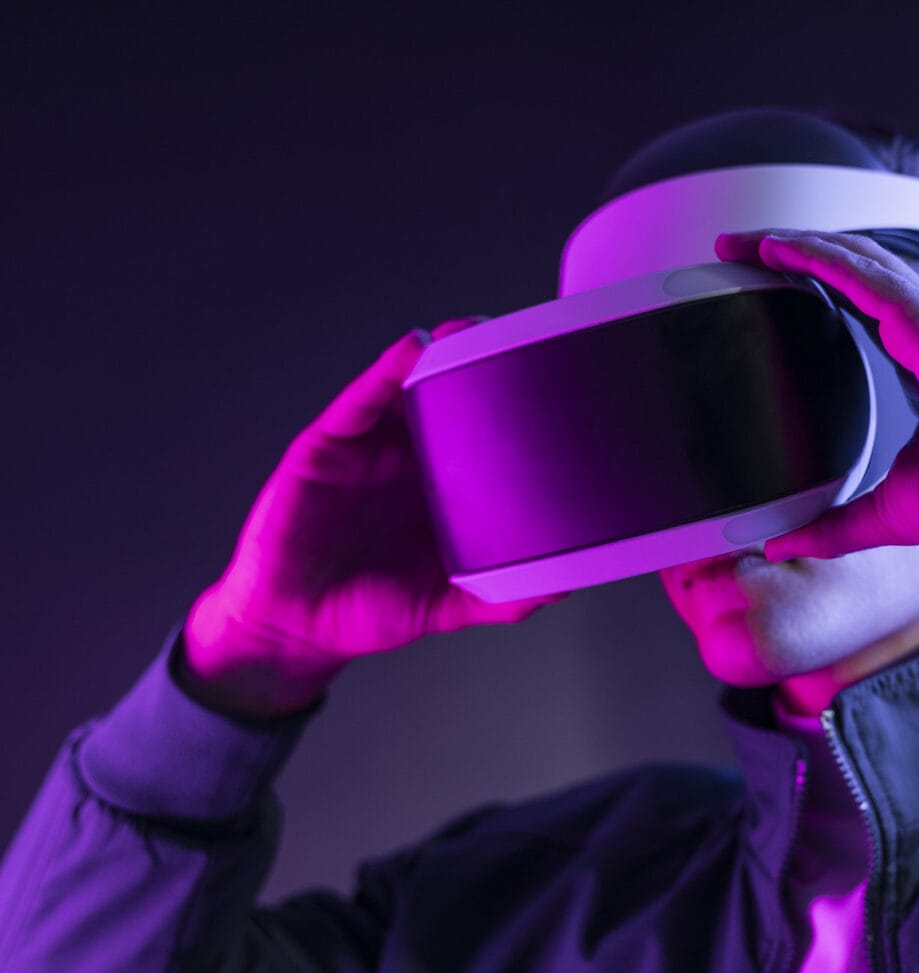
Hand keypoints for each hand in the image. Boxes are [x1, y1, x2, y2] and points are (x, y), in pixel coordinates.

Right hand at [180, 319, 567, 718]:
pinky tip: (410, 349)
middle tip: (516, 339)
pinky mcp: (327, 446)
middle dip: (478, 365)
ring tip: (471, 332)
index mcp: (442, 490)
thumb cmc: (365, 609)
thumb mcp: (446, 604)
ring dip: (438, 354)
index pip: (482, 435)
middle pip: (447, 397)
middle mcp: (407, 460)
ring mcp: (368, 448)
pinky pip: (359, 401)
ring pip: (406, 387)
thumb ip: (498, 596)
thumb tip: (557, 585)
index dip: (512, 408)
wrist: (294, 628)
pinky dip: (385, 371)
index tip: (551, 383)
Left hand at [715, 230, 918, 563]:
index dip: (814, 284)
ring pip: (854, 258)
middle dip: (794, 252)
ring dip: (796, 242)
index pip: (860, 305)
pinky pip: (862, 275)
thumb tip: (780, 544)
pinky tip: (776, 248)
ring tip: (744, 240)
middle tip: (736, 250)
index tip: (764, 281)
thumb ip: (836, 526)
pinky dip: (817, 255)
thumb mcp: (894, 513)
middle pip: (852, 269)